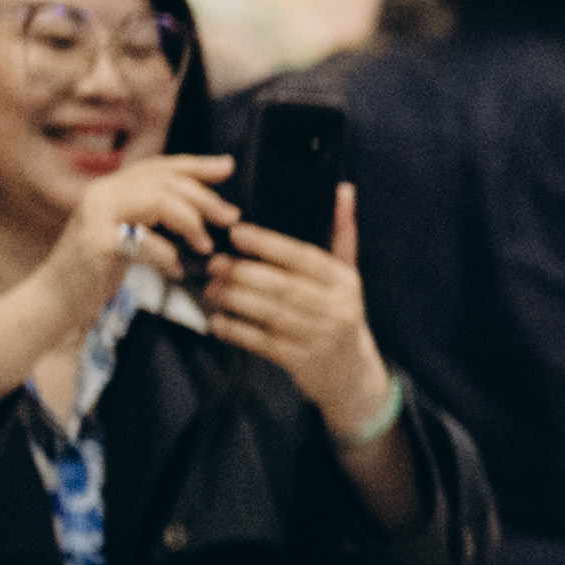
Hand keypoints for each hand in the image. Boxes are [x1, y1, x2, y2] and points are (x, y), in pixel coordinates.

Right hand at [46, 151, 235, 322]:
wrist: (53, 300)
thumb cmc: (94, 272)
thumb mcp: (128, 236)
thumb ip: (152, 215)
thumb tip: (199, 204)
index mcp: (111, 189)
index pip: (159, 166)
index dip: (195, 164)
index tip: (227, 167)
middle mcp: (101, 194)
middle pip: (164, 180)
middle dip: (204, 197)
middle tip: (230, 218)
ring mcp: (95, 217)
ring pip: (156, 200)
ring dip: (190, 221)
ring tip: (205, 245)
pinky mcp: (95, 244)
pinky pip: (142, 239)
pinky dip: (166, 254)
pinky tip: (176, 269)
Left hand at [202, 186, 392, 427]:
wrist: (353, 375)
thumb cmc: (342, 315)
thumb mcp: (349, 276)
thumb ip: (342, 234)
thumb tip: (344, 189)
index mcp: (345, 282)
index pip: (306, 258)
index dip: (270, 244)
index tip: (238, 232)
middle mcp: (336, 308)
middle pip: (284, 286)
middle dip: (244, 273)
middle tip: (214, 263)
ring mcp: (320, 338)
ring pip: (271, 314)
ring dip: (236, 300)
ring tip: (211, 289)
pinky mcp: (303, 363)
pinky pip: (264, 344)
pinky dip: (238, 332)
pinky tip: (218, 323)